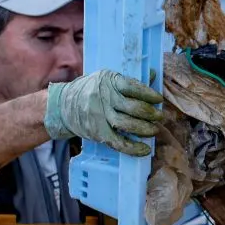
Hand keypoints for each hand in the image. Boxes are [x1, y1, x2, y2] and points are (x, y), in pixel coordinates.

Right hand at [44, 70, 164, 156]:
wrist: (63, 105)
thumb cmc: (91, 90)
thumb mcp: (107, 79)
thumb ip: (129, 80)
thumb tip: (154, 74)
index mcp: (109, 81)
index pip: (133, 86)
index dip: (149, 94)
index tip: (159, 99)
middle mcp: (104, 98)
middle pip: (133, 107)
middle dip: (151, 114)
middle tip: (161, 117)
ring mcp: (100, 116)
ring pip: (127, 124)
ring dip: (145, 129)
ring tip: (155, 130)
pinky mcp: (97, 132)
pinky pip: (118, 142)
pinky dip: (133, 148)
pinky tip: (145, 149)